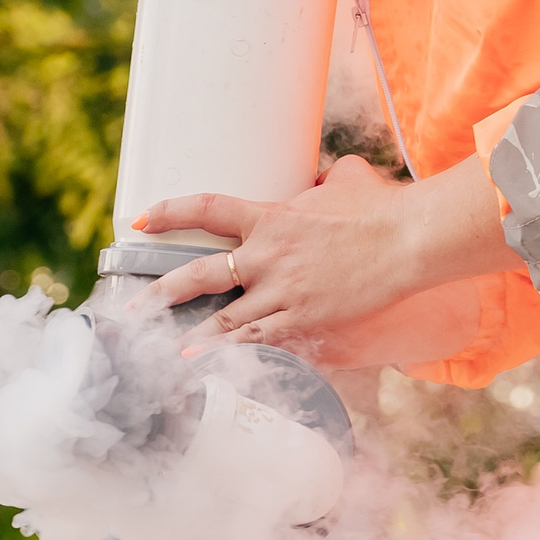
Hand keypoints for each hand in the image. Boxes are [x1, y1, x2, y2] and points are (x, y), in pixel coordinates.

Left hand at [137, 153, 516, 363]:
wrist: (406, 241)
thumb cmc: (381, 208)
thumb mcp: (349, 181)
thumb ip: (328, 180)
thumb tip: (330, 175)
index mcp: (271, 217)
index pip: (207, 208)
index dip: (168, 212)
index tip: (140, 220)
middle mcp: (267, 255)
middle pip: (199, 274)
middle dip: (161, 291)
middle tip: (133, 306)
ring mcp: (282, 291)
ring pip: (223, 319)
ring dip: (190, 336)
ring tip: (162, 351)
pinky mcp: (303, 318)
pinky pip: (259, 341)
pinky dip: (232, 354)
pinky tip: (209, 365)